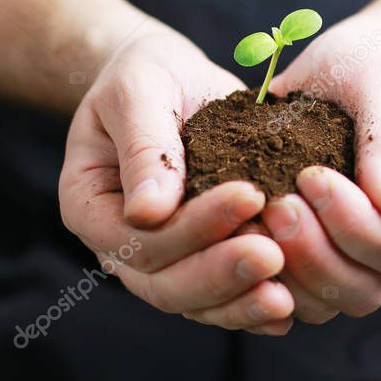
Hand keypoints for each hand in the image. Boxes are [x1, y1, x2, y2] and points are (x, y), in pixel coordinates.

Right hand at [59, 31, 294, 334]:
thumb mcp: (137, 91)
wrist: (171, 79)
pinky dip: (252, 304)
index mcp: (90, 207)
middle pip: (165, 284)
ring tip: (286, 295)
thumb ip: (143, 147)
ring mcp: (160, 261)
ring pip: (195, 301)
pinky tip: (290, 303)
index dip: (193, 226)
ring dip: (240, 301)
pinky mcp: (198, 261)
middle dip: (221, 272)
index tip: (249, 194)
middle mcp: (119, 247)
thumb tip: (149, 212)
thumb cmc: (146, 76)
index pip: (139, 238)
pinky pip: (221, 299)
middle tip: (274, 254)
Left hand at [262, 16, 380, 322]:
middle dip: (317, 253)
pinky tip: (239, 236)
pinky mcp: (316, 258)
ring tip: (257, 217)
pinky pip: (294, 294)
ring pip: (330, 303)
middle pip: (368, 289)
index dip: (355, 224)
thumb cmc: (365, 68)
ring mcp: (357, 257)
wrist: (338, 71)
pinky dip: (265, 276)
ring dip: (289, 271)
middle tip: (276, 205)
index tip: (310, 175)